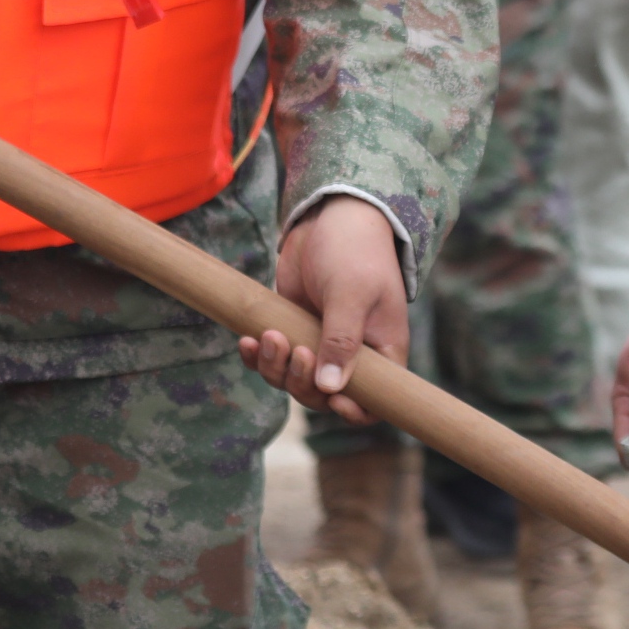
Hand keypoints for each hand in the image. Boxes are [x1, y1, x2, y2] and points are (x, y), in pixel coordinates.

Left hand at [253, 197, 409, 425]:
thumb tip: (330, 389)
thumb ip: (341, 341)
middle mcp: (351, 355)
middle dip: (302, 380)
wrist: (331, 217)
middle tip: (294, 348)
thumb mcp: (352, 294)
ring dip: (276, 367)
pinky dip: (258, 357)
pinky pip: (272, 360)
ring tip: (269, 336)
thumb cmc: (355, 252)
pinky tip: (248, 341)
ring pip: (293, 380)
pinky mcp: (292, 330)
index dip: (352, 411)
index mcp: (381, 352)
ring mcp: (320, 344)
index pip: (372, 402)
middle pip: (322, 395)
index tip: (331, 398)